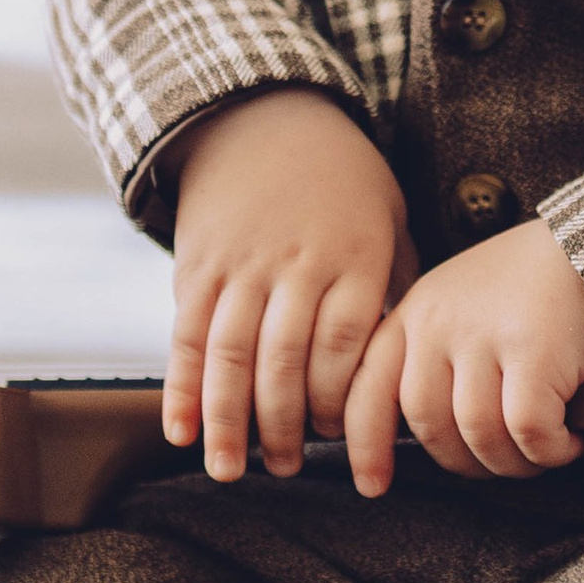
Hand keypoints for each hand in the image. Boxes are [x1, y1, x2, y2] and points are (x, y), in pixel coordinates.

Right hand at [162, 91, 414, 480]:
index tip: (334, 437)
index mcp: (351, 258)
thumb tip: (404, 357)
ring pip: (228, 356)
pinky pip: (185, 335)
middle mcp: (293, 265)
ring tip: (228, 469)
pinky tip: (180, 431)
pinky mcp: (197, 266)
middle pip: (283, 361)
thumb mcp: (387, 215)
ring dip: (227, 421)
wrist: (261, 112)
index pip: (342, 346)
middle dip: (281, 426)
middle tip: (282, 470)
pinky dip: (180, 387)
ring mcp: (240, 266)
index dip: (334, 401)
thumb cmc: (340, 175)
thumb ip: (394, 282)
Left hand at [342, 220, 583, 496]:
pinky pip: (528, 431)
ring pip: (479, 435)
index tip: (373, 485)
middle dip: (465, 463)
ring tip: (540, 454)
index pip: (369, 389)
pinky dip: (549, 451)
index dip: (365, 446)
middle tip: (500, 464)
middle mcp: (440, 323)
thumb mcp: (461, 303)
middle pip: (429, 425)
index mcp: (416, 314)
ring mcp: (485, 337)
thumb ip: (433, 354)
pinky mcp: (534, 353)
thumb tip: (424, 432)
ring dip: (513, 463)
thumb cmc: (533, 285)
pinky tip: (567, 443)